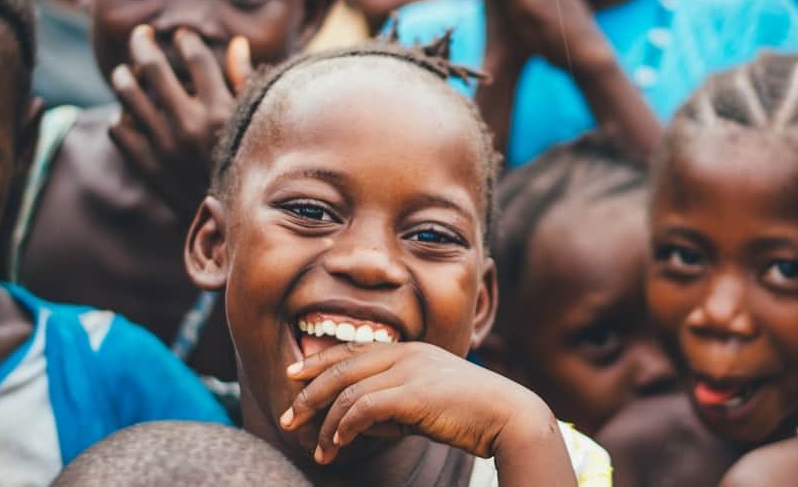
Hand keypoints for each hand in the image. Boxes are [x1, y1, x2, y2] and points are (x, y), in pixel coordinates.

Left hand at [108, 25, 253, 219]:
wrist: (234, 223)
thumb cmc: (250, 166)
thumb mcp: (254, 124)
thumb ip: (245, 81)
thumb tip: (237, 44)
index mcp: (220, 111)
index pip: (196, 58)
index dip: (186, 40)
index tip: (182, 37)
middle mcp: (189, 124)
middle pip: (155, 68)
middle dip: (143, 44)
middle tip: (140, 35)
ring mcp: (164, 146)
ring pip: (129, 96)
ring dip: (123, 76)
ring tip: (125, 71)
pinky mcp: (148, 167)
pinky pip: (119, 131)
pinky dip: (120, 118)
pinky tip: (128, 115)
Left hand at [279, 342, 557, 466]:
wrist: (510, 417)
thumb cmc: (470, 415)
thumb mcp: (425, 405)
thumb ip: (392, 406)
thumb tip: (355, 422)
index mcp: (409, 350)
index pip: (352, 351)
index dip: (318, 362)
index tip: (293, 375)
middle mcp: (405, 354)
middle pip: (341, 367)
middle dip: (308, 393)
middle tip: (288, 417)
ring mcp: (409, 371)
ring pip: (348, 391)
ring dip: (325, 423)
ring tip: (315, 448)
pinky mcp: (413, 394)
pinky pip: (363, 408)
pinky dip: (344, 427)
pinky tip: (336, 444)